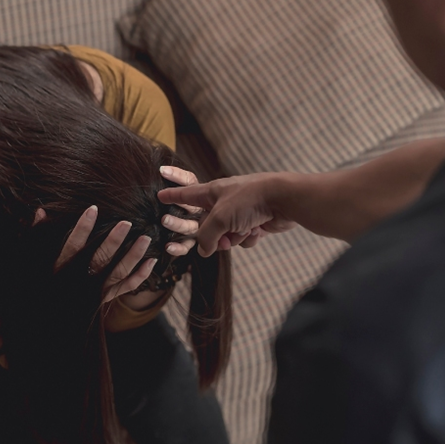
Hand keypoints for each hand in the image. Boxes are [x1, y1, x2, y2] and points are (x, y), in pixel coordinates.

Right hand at [35, 206, 156, 302]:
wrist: (52, 315)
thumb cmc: (45, 281)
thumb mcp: (37, 259)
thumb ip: (39, 233)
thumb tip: (40, 210)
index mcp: (63, 267)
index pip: (73, 245)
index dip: (82, 227)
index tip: (93, 208)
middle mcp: (81, 279)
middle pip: (100, 259)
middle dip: (114, 241)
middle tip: (128, 223)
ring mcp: (96, 290)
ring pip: (118, 273)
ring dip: (133, 256)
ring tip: (146, 239)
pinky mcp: (107, 297)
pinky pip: (126, 288)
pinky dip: (140, 276)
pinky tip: (152, 261)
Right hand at [158, 168, 296, 256]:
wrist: (284, 199)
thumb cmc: (250, 200)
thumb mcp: (220, 218)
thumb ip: (206, 237)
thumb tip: (204, 251)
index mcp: (212, 192)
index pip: (186, 195)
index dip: (173, 196)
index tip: (160, 195)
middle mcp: (224, 201)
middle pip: (206, 224)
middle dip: (211, 234)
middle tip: (220, 236)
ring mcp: (239, 213)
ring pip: (225, 235)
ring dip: (233, 238)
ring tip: (244, 229)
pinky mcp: (254, 222)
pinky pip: (243, 238)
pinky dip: (248, 237)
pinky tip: (258, 230)